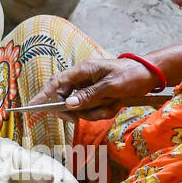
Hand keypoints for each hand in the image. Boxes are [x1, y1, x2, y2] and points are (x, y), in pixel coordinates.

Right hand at [29, 56, 159, 120]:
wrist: (149, 75)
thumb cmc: (131, 75)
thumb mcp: (111, 86)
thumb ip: (89, 96)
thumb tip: (69, 104)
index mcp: (83, 70)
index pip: (56, 83)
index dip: (43, 95)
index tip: (32, 107)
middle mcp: (82, 79)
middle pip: (67, 100)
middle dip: (79, 110)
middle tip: (96, 110)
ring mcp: (89, 89)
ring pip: (81, 108)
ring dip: (95, 112)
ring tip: (113, 104)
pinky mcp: (97, 97)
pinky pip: (92, 111)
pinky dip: (103, 112)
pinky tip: (115, 105)